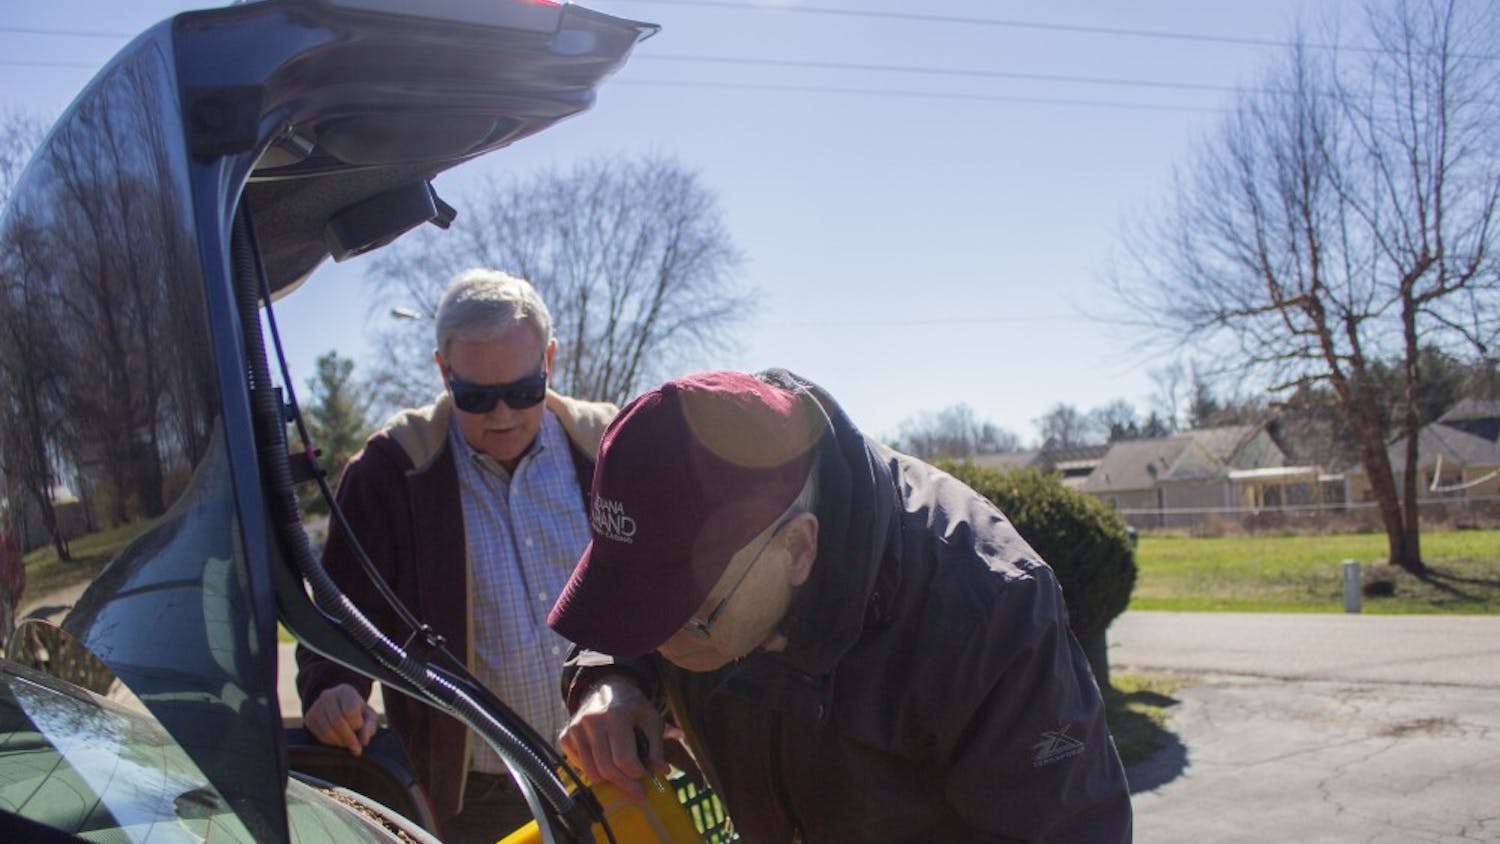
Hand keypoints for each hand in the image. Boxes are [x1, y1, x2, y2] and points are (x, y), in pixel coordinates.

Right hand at [305, 683, 377, 755]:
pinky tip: (338, 740)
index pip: (350, 710)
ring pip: (327, 730)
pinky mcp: (309, 718)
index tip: (361, 729)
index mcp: (345, 691)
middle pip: (337, 721)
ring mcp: (316, 706)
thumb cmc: (358, 713)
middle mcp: (328, 696)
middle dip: (349, 738)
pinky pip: (319, 735)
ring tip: (347, 743)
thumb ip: (369, 727)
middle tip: (356, 748)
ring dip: (340, 741)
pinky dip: (331, 742)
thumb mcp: (369, 716)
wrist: (340, 707)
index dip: (357, 724)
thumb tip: (363, 741)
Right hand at [559, 677, 669, 800]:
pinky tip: (604, 763)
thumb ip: (656, 747)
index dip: (637, 773)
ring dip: (608, 780)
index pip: (624, 758)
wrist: (607, 688)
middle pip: (606, 768)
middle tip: (637, 792)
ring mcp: (576, 728)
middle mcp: (592, 720)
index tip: (645, 778)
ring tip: (622, 778)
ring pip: (591, 771)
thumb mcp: (651, 721)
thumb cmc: (633, 708)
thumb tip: (661, 771)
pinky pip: (579, 765)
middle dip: (624, 784)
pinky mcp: (566, 735)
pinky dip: (592, 770)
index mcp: (616, 715)